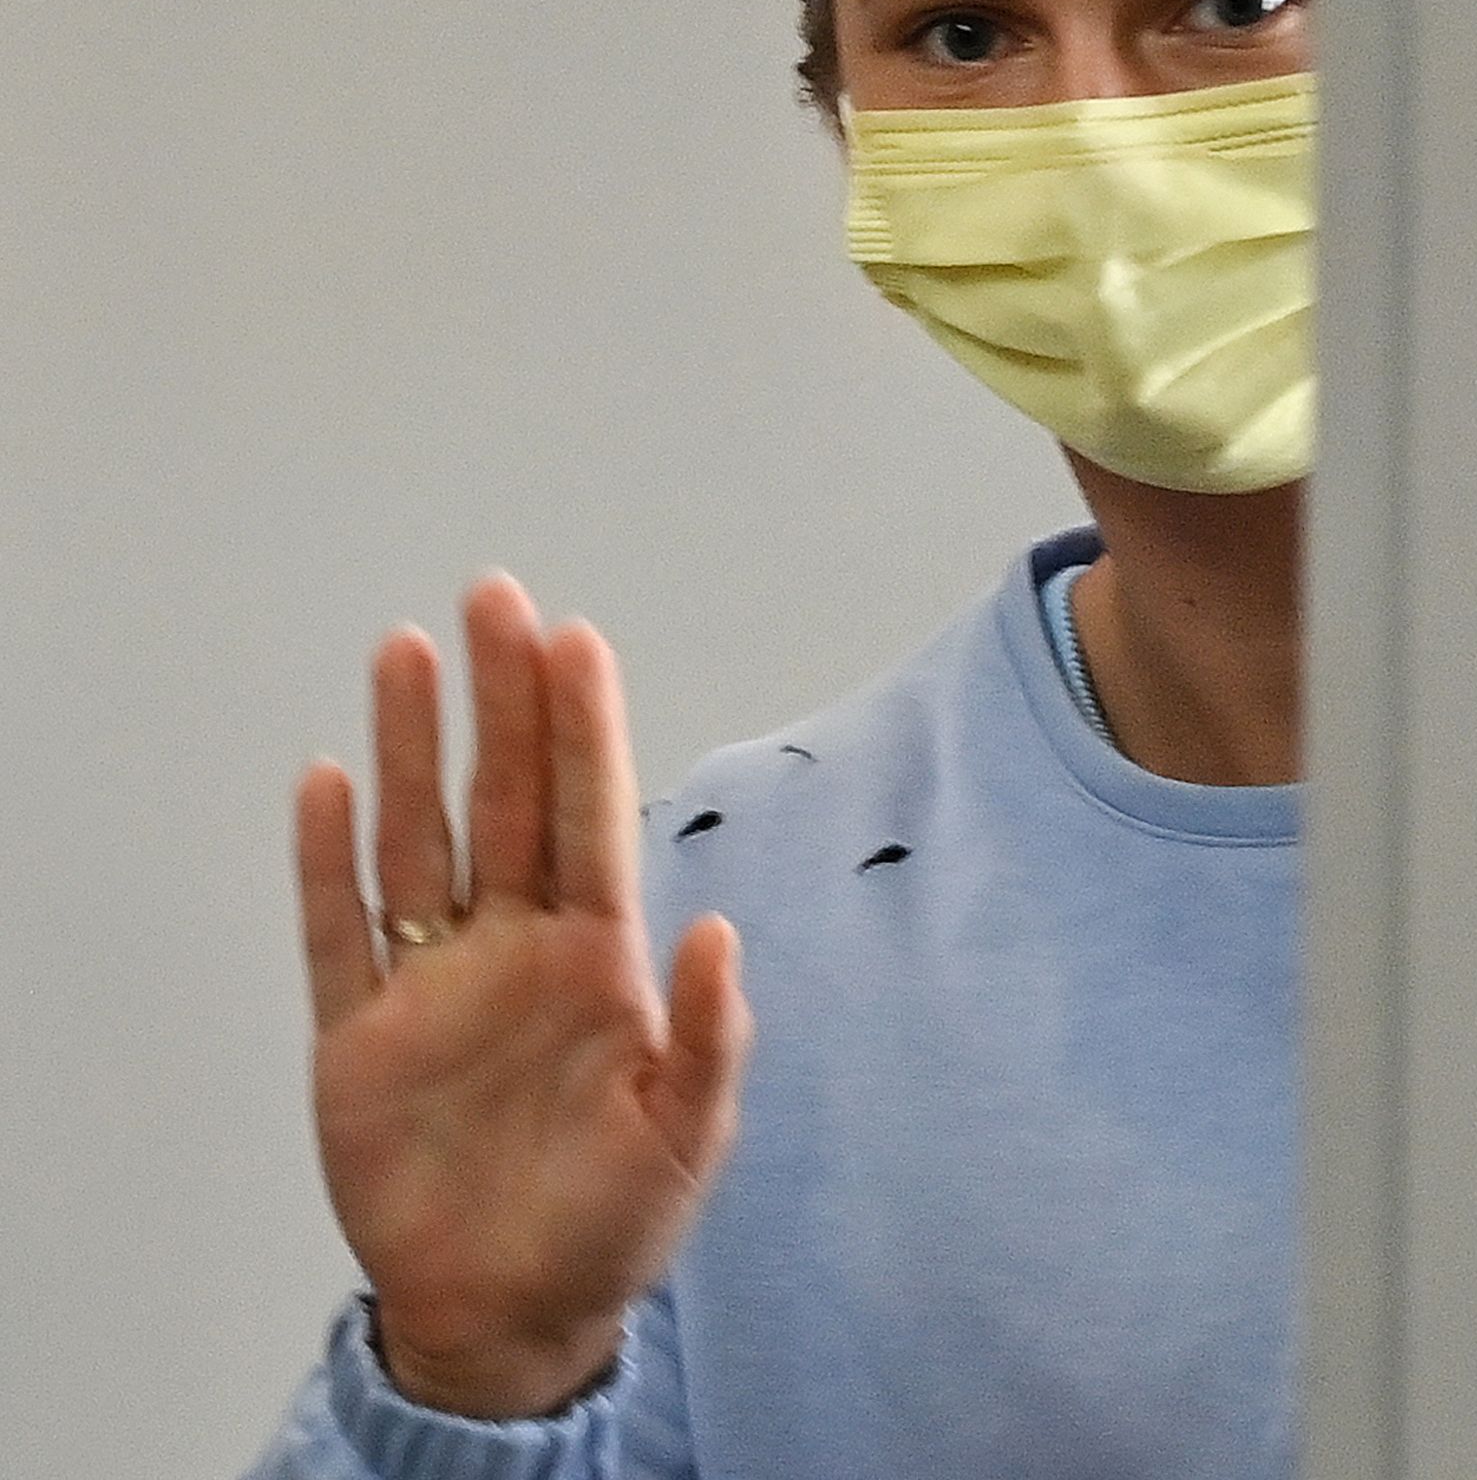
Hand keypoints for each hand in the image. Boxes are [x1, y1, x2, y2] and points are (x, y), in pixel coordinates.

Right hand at [293, 575, 752, 1418]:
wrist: (510, 1309)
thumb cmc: (612, 1221)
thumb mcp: (684, 1137)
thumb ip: (706, 1038)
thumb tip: (719, 932)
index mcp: (599, 960)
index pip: (589, 815)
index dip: (581, 729)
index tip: (576, 640)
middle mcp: (514, 948)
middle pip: (504, 798)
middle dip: (501, 698)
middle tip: (494, 598)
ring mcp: (433, 983)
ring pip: (418, 838)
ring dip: (412, 746)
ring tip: (407, 650)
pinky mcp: (359, 1036)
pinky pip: (337, 931)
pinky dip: (326, 859)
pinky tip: (328, 782)